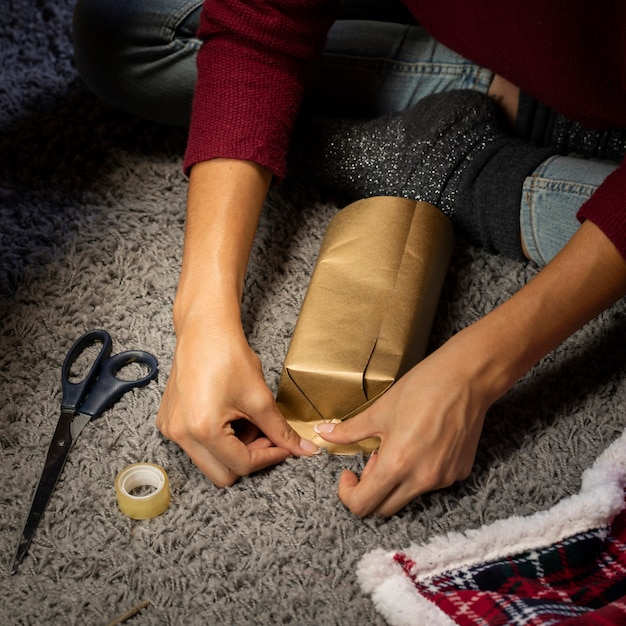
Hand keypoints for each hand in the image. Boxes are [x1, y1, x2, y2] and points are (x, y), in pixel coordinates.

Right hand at [157, 317, 317, 487]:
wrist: (204, 330)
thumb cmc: (228, 355)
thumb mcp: (260, 398)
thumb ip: (281, 431)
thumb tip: (304, 450)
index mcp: (202, 429)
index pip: (242, 465)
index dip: (270, 457)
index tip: (284, 447)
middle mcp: (181, 434)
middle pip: (223, 474)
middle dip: (250, 458)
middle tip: (266, 436)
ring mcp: (170, 429)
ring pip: (210, 462)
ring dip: (234, 450)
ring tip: (247, 421)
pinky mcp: (168, 422)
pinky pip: (197, 447)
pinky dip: (218, 440)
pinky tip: (230, 417)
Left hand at [315, 331, 493, 516]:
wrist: (467, 378)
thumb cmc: (421, 388)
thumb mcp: (379, 410)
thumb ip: (349, 431)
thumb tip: (322, 433)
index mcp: (397, 465)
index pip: (363, 505)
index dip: (348, 493)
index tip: (349, 473)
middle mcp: (422, 479)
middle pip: (384, 508)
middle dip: (370, 489)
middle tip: (373, 458)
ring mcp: (443, 479)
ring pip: (408, 495)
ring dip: (395, 481)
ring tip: (399, 446)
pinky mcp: (459, 472)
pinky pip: (430, 484)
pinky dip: (418, 473)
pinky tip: (420, 445)